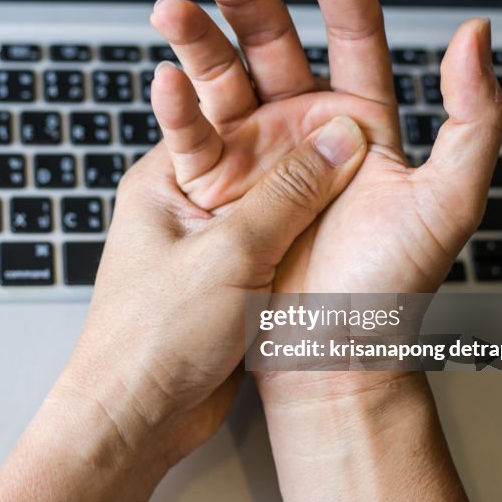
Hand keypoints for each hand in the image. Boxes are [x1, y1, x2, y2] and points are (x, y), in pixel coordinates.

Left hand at [0, 114, 369, 501]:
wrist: (140, 415)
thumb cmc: (152, 336)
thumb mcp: (228, 253)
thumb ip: (289, 194)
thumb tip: (339, 141)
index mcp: (167, 177)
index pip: (221, 108)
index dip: (271, 93)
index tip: (322, 85)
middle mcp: (189, 200)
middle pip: (256, 147)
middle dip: (301, 135)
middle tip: (353, 115)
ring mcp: (213, 238)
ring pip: (276, 194)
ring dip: (313, 184)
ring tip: (361, 158)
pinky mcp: (236, 275)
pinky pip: (283, 236)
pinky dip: (310, 228)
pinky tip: (341, 220)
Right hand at [149, 0, 501, 390]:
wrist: (333, 357)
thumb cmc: (392, 289)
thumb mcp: (449, 203)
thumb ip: (474, 118)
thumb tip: (474, 35)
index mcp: (362, 120)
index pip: (351, 30)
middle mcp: (306, 129)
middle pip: (274, 45)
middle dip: (247, 1)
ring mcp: (259, 156)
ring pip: (225, 81)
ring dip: (198, 42)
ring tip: (174, 10)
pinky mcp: (220, 188)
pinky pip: (195, 136)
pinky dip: (177, 108)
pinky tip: (164, 80)